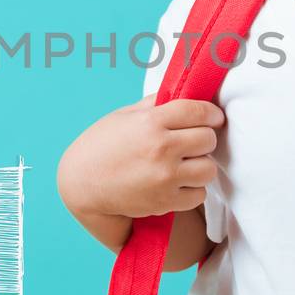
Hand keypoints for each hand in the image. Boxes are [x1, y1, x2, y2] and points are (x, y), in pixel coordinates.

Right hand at [56, 93, 223, 219]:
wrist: (81, 184)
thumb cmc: (101, 146)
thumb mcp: (124, 116)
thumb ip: (155, 105)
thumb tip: (184, 93)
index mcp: (150, 122)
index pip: (198, 111)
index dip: (211, 113)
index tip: (212, 117)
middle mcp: (161, 148)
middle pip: (209, 139)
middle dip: (204, 138)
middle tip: (192, 142)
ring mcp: (164, 177)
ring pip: (209, 169)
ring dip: (200, 165)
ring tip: (185, 164)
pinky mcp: (165, 201)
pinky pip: (199, 194)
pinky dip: (192, 189)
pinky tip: (177, 183)